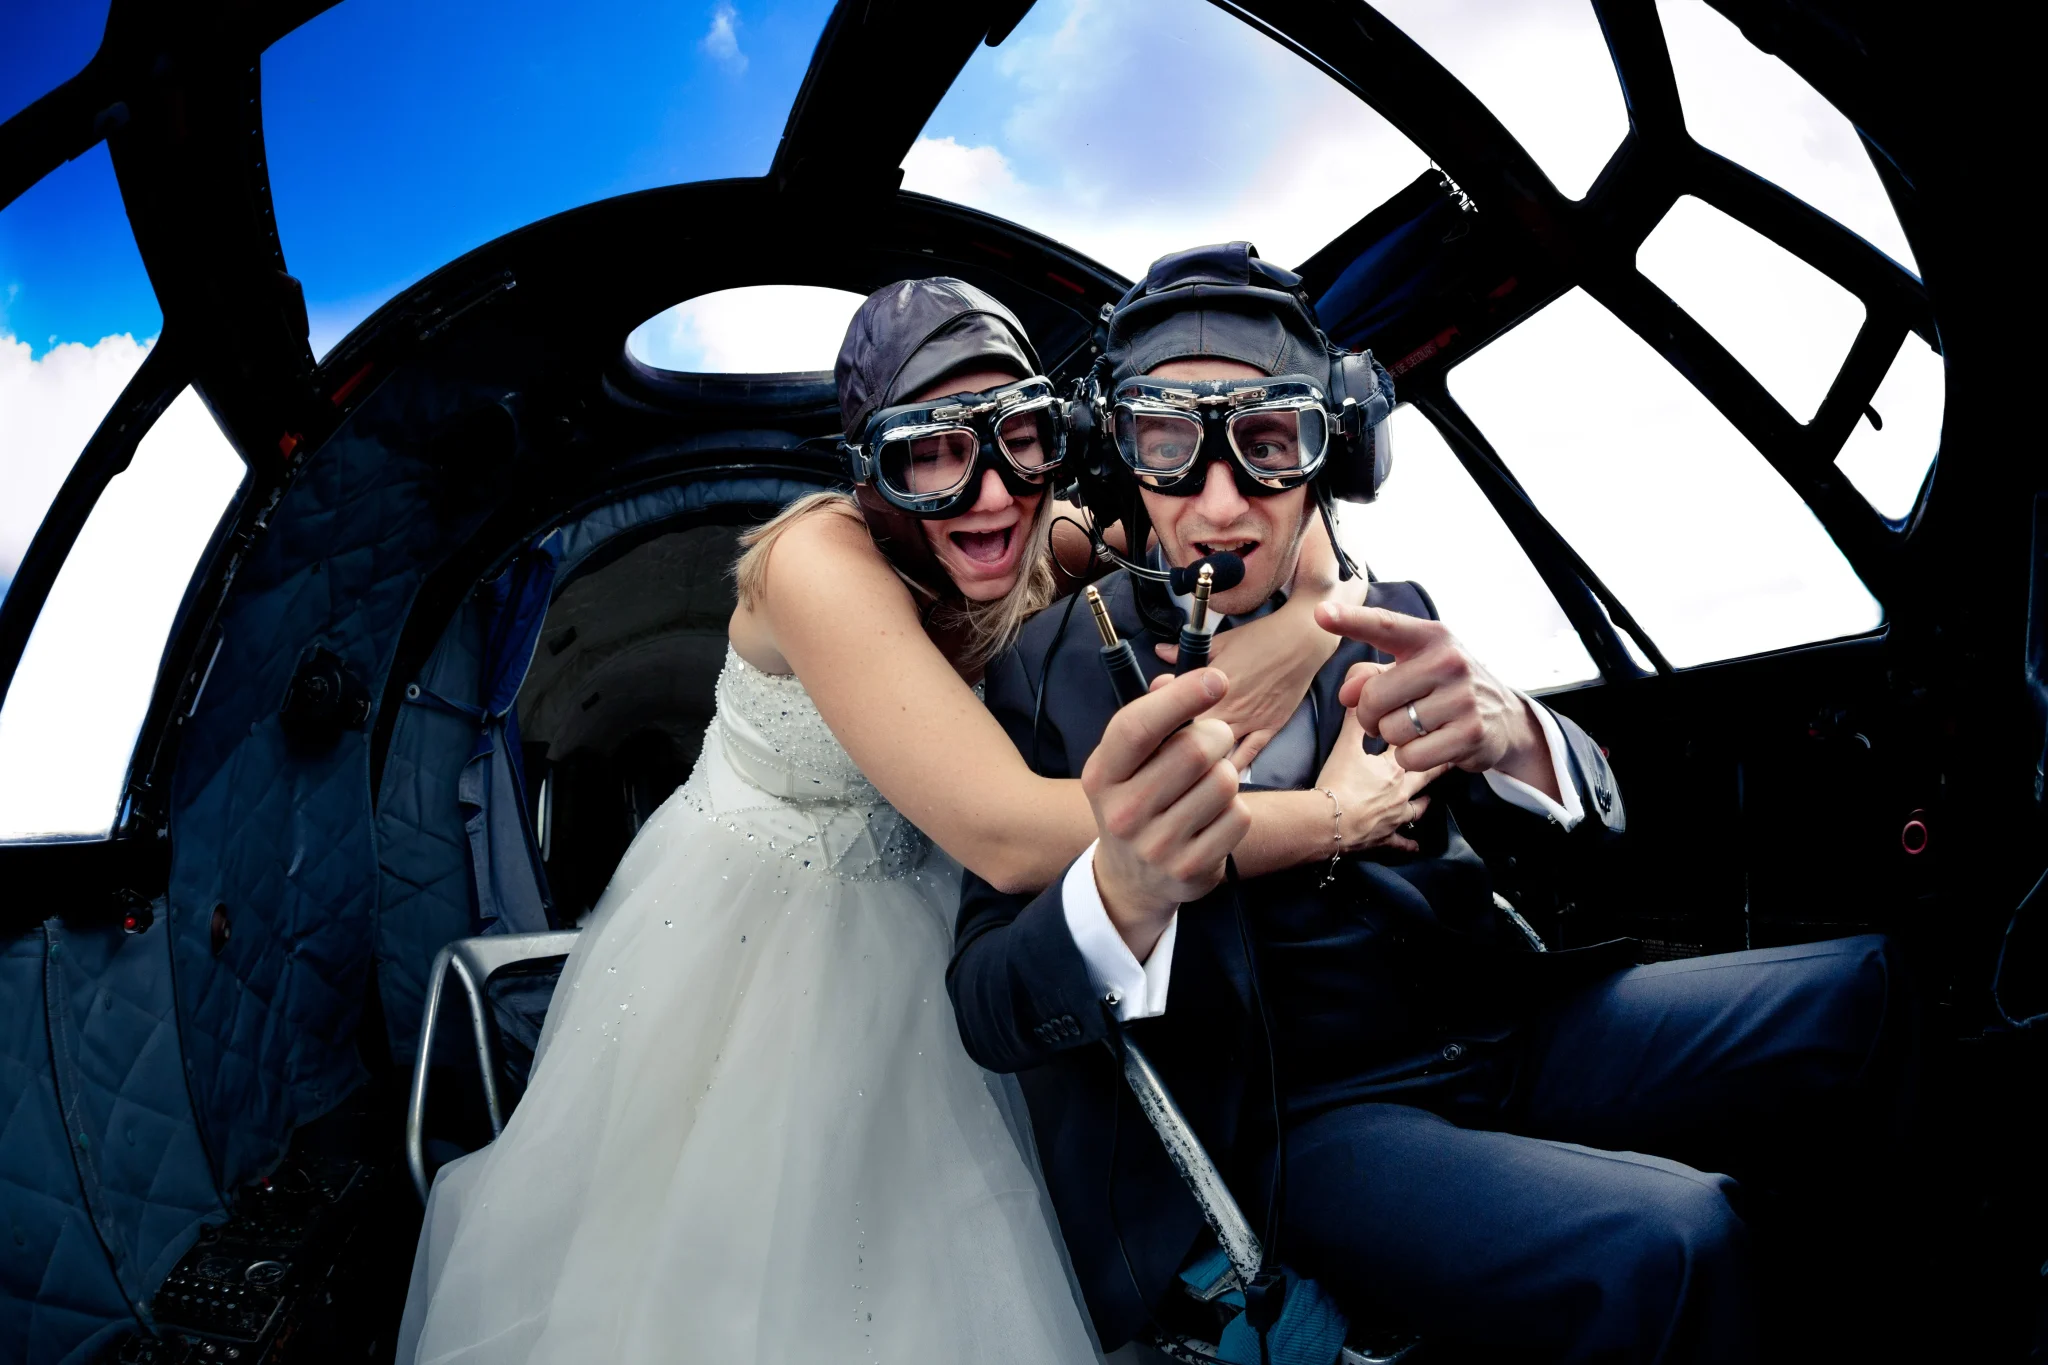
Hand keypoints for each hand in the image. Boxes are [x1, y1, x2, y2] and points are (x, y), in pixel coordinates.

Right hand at [1081, 669, 1251, 959]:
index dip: (1182, 696)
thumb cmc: (1136, 800)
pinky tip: (1213, 818)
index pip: (1138, 727)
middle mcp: (1123, 812)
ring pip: (1223, 781)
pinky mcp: (1190, 868)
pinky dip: (1235, 809)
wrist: (1130, 879)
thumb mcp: (1126, 763)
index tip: (1216, 679)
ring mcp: (1156, 845)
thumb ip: (1149, 717)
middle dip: (1217, 735)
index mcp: (1102, 775)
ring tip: (1207, 787)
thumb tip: (1172, 681)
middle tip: (1214, 741)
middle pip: (1195, 750)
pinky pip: (1239, 816)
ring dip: (1226, 774)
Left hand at [1156, 623, 1334, 769]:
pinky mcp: (1268, 729)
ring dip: (1202, 766)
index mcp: (1210, 689)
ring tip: (1183, 780)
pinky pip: (1248, 756)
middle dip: (1176, 752)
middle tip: (1159, 765)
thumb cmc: (1259, 638)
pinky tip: (1217, 784)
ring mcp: (1249, 723)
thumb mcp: (1219, 642)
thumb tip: (1159, 651)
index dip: (1160, 727)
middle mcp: (1227, 710)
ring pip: (1219, 753)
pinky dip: (1232, 770)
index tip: (1148, 735)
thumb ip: (1186, 652)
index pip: (1177, 716)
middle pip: (1194, 741)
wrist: (1300, 642)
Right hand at [1314, 708, 1446, 854]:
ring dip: (1423, 803)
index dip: (1426, 740)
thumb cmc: (1337, 784)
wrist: (1328, 822)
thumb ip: (1354, 719)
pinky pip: (1401, 843)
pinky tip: (1416, 845)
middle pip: (1423, 778)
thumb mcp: (1344, 746)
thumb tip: (1361, 689)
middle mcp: (1401, 793)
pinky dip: (1408, 844)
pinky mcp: (1384, 840)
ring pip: (1416, 809)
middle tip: (1451, 760)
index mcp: (1393, 769)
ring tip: (1430, 799)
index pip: (1415, 749)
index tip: (1441, 731)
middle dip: (1436, 767)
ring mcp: (1394, 819)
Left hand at [1319, 602, 1557, 800]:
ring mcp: (1463, 698)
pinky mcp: (1470, 734)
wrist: (1503, 716)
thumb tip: (1347, 695)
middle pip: (1374, 697)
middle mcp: (1449, 661)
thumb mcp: (1412, 668)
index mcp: (1430, 637)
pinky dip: (1410, 758)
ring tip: (1417, 727)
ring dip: (1394, 737)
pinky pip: (1410, 756)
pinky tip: (1430, 745)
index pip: (1385, 626)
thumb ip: (1370, 674)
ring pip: (1391, 731)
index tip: (1320, 614)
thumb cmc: (1443, 687)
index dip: (1350, 621)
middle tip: (1387, 716)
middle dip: (1370, 715)